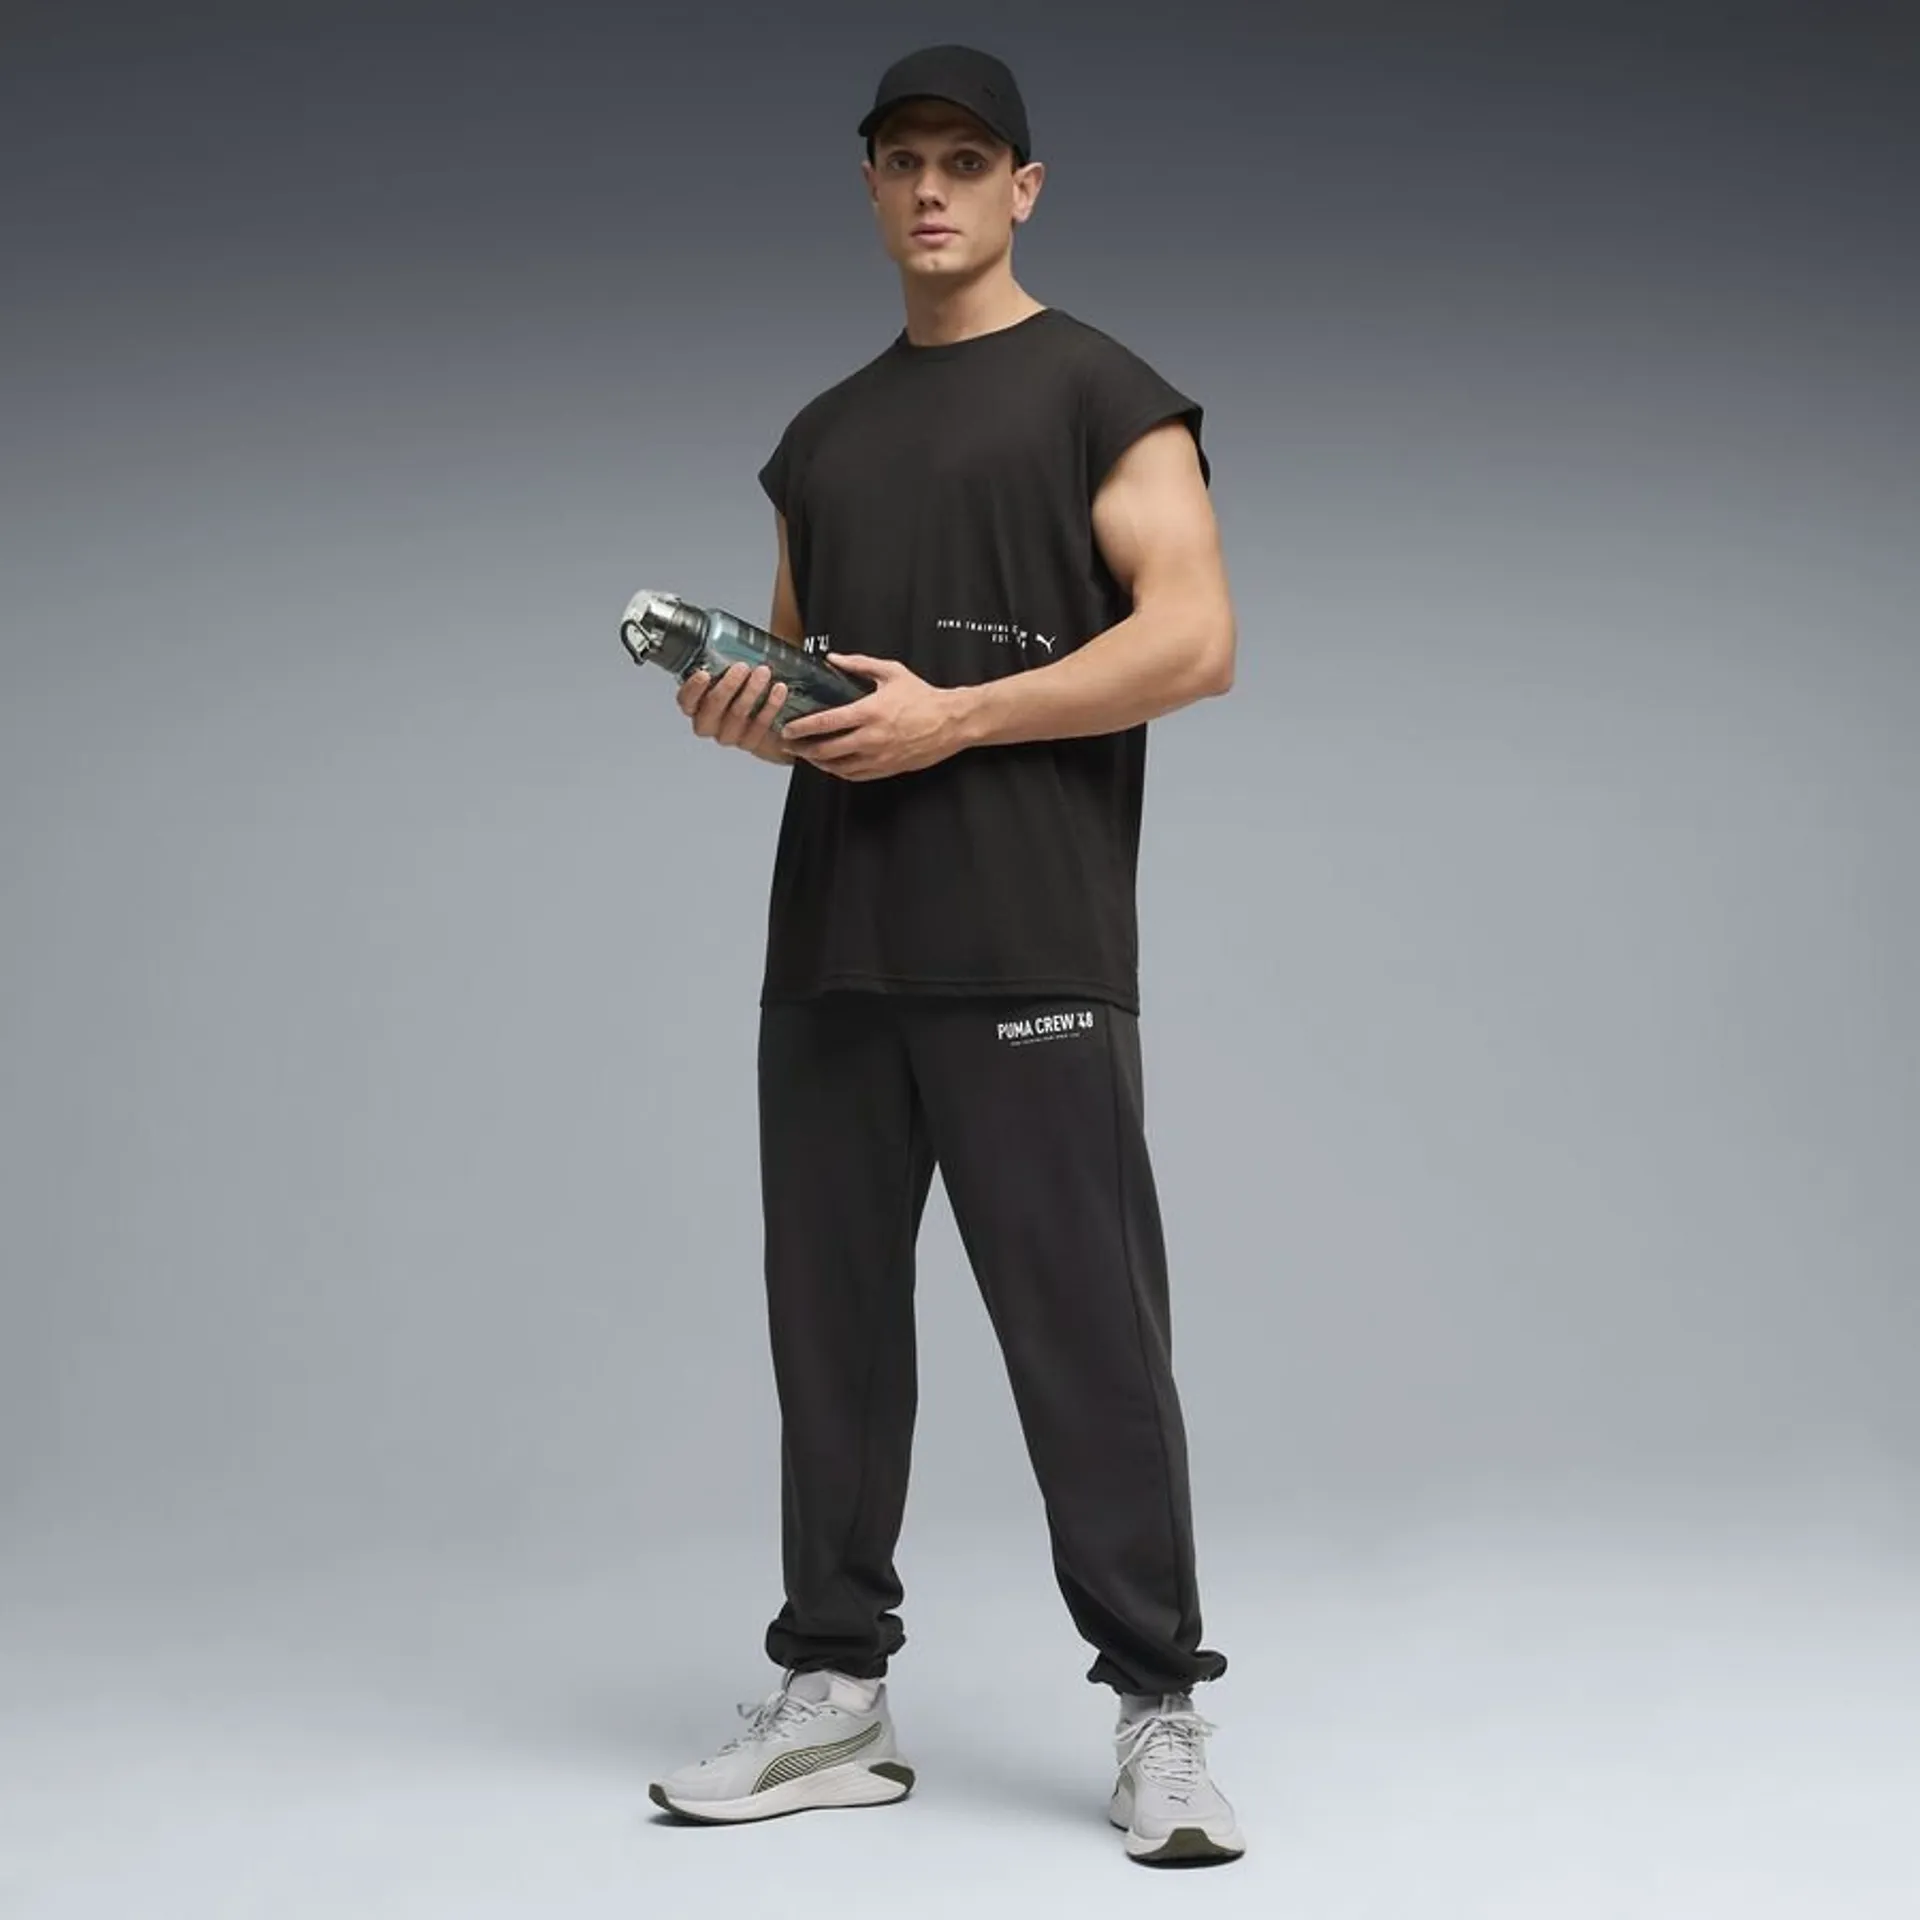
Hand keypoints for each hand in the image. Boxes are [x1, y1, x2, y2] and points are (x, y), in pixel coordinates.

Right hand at [677, 662, 790, 762]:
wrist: (771, 717)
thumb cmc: (743, 689)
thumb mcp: (729, 675)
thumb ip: (722, 664)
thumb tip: (727, 639)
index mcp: (696, 707)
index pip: (685, 701)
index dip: (692, 690)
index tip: (704, 673)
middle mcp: (709, 724)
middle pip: (712, 708)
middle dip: (728, 686)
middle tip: (742, 667)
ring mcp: (729, 735)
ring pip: (737, 715)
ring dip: (751, 691)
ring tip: (764, 672)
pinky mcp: (750, 743)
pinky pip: (759, 725)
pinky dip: (770, 704)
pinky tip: (779, 689)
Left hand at [778, 654, 966, 780]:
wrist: (951, 722)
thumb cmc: (923, 697)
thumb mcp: (891, 672)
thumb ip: (858, 664)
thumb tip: (832, 658)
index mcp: (870, 712)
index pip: (826, 723)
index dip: (802, 727)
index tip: (787, 728)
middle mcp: (871, 738)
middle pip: (826, 750)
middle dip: (803, 749)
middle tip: (790, 745)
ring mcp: (879, 757)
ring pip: (838, 767)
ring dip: (818, 763)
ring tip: (807, 755)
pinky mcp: (887, 768)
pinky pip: (855, 776)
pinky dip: (838, 772)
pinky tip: (831, 765)